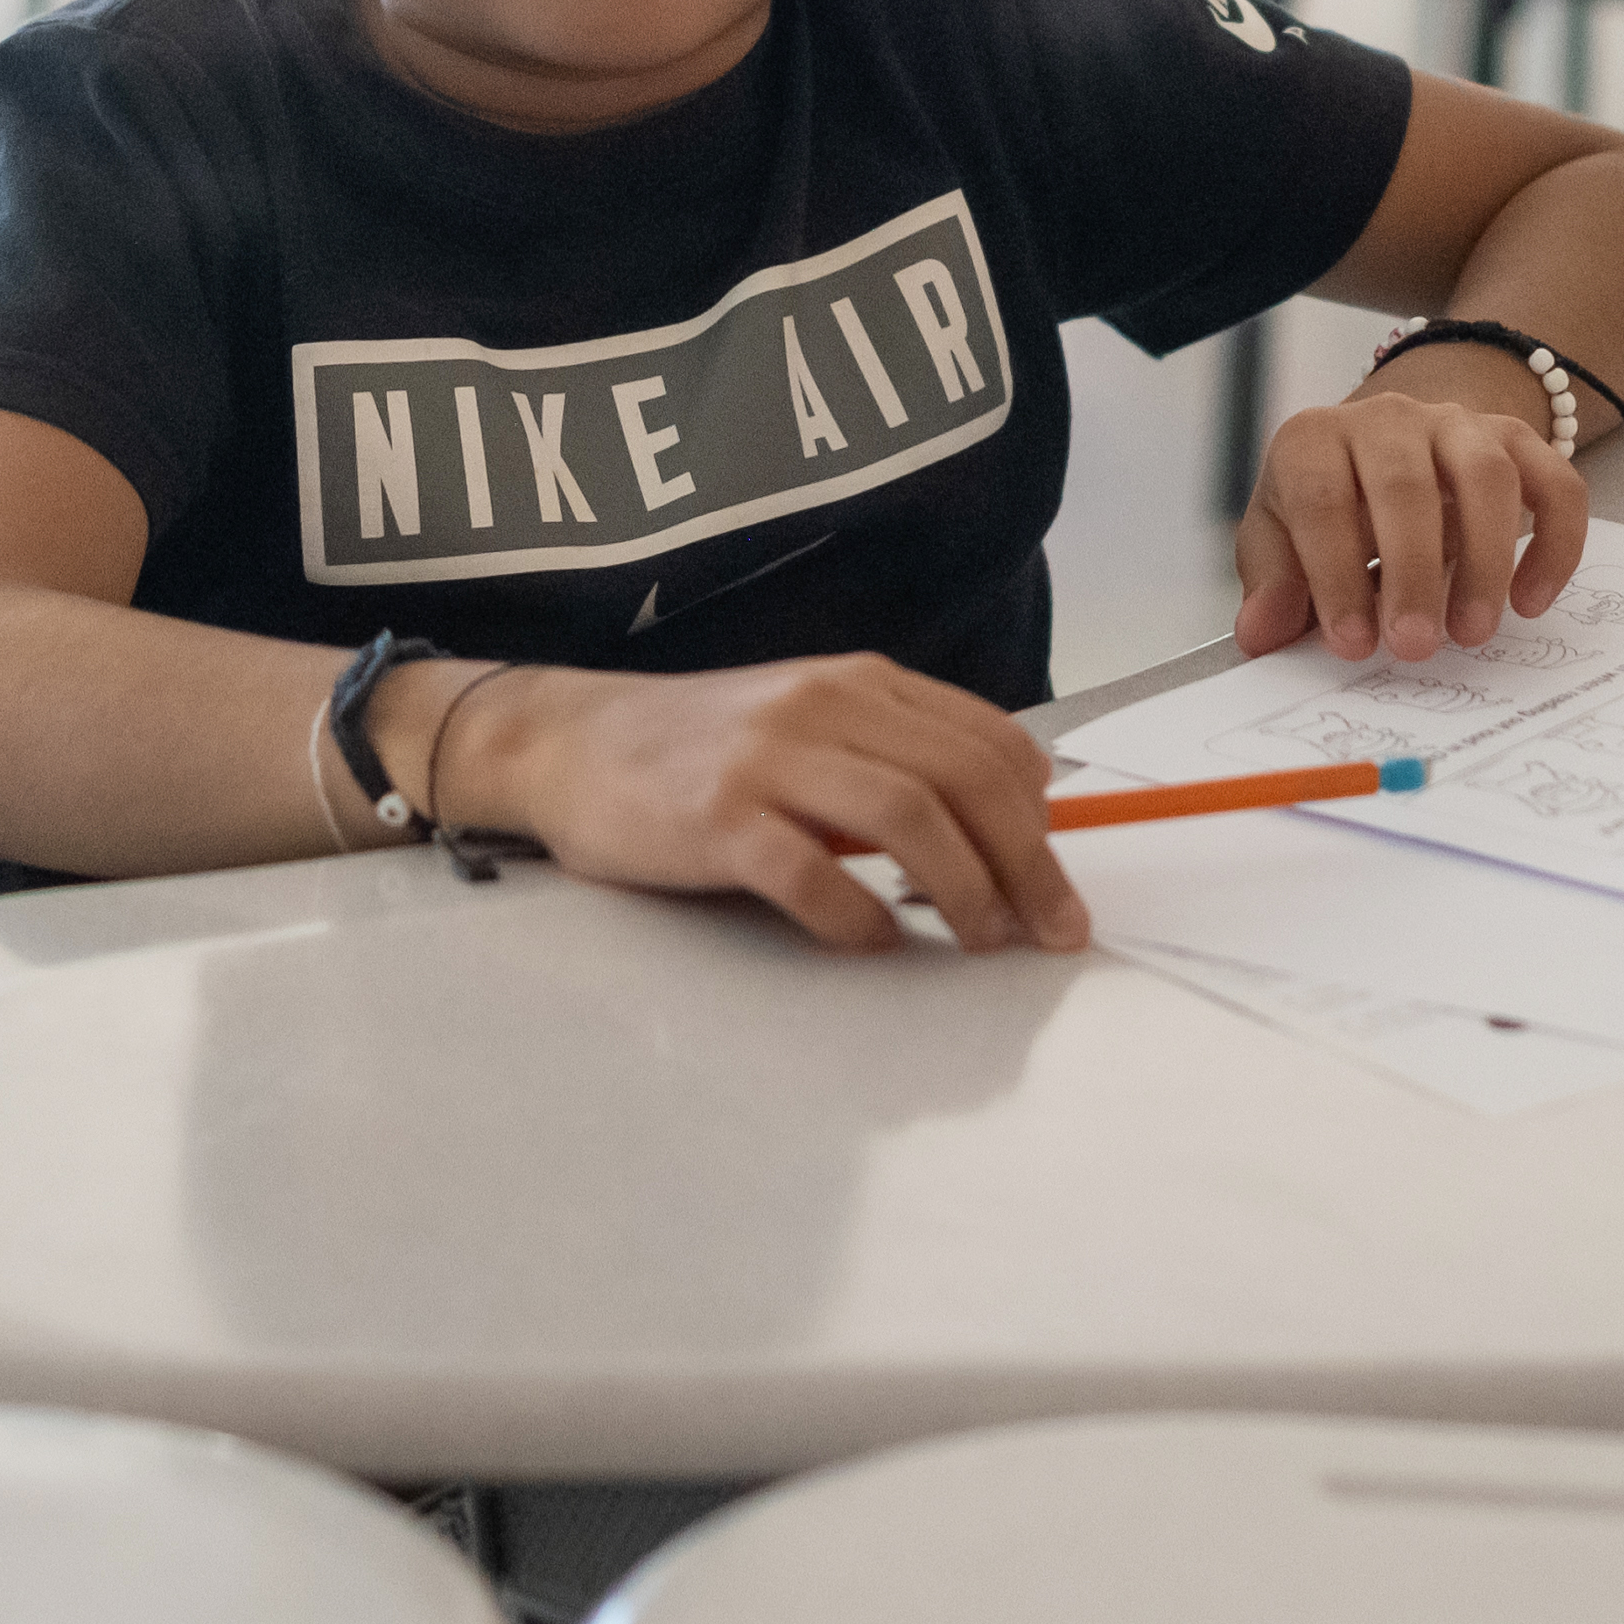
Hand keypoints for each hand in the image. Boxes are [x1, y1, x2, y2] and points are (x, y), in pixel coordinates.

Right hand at [444, 654, 1089, 955]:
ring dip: (965, 891)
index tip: (1056, 877)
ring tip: (981, 941)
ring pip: (908, 818)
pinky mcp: (715, 819)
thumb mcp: (807, 724)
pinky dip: (858, 917)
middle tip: (1051, 928)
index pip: (989, 740)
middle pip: (965, 781)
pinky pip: (810, 873)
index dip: (1042, 816)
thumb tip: (1000, 826)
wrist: (567, 742)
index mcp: (858, 683)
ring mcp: (766, 761)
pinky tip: (875, 941)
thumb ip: (891, 755)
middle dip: (1028, 863)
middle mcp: (822, 708)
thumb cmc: (698, 748)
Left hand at [1236, 359, 1588, 661]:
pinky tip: (1530, 601)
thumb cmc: (1326, 506)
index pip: (1321, 498)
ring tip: (1472, 632)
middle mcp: (1386, 419)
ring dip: (1485, 559)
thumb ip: (1273, 586)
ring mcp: (1457, 424)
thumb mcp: (1281, 540)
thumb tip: (1260, 634)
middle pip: (1404, 484)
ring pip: (1486, 474)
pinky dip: (1554, 543)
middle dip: (1411, 572)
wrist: (1383, 448)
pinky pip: (1555, 482)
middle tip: (1415, 646)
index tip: (1352, 643)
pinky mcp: (1516, 441)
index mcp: (1313, 441)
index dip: (1335, 575)